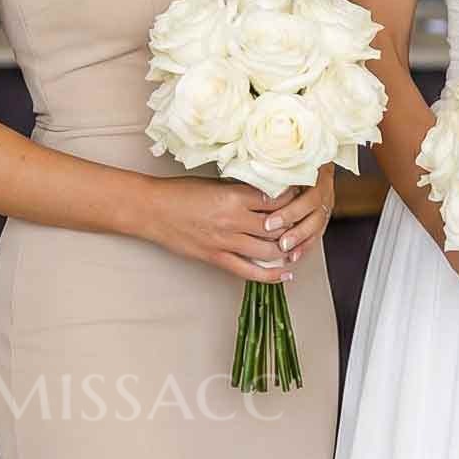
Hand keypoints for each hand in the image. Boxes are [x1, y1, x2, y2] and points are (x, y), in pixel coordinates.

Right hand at [140, 168, 330, 282]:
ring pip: (270, 250)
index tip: (302, 197)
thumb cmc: (180, 192)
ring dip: (288, 249)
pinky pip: (249, 271)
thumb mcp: (214, 182)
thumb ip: (242, 189)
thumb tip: (270, 193)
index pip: (276, 199)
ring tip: (299, 246)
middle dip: (296, 225)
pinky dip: (271, 275)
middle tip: (306, 222)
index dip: (294, 199)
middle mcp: (234, 220)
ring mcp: (226, 241)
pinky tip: (286, 274)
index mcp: (234, 196)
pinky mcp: (216, 258)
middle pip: (279, 227)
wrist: (151, 209)